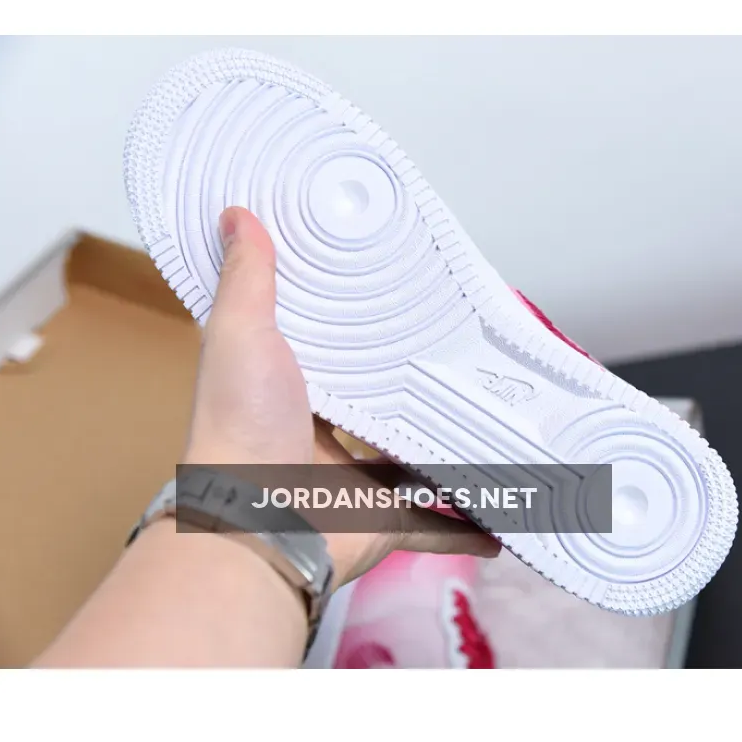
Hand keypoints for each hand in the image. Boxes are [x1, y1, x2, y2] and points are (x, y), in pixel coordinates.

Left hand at [185, 207, 499, 587]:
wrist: (253, 526)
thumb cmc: (240, 430)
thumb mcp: (240, 335)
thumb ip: (248, 279)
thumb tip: (235, 214)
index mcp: (296, 386)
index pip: (339, 344)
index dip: (367, 319)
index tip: (404, 289)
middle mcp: (327, 433)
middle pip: (387, 399)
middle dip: (420, 381)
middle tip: (467, 350)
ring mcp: (359, 479)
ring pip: (419, 457)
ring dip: (453, 445)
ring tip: (496, 420)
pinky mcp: (386, 518)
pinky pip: (439, 521)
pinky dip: (471, 521)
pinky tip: (506, 511)